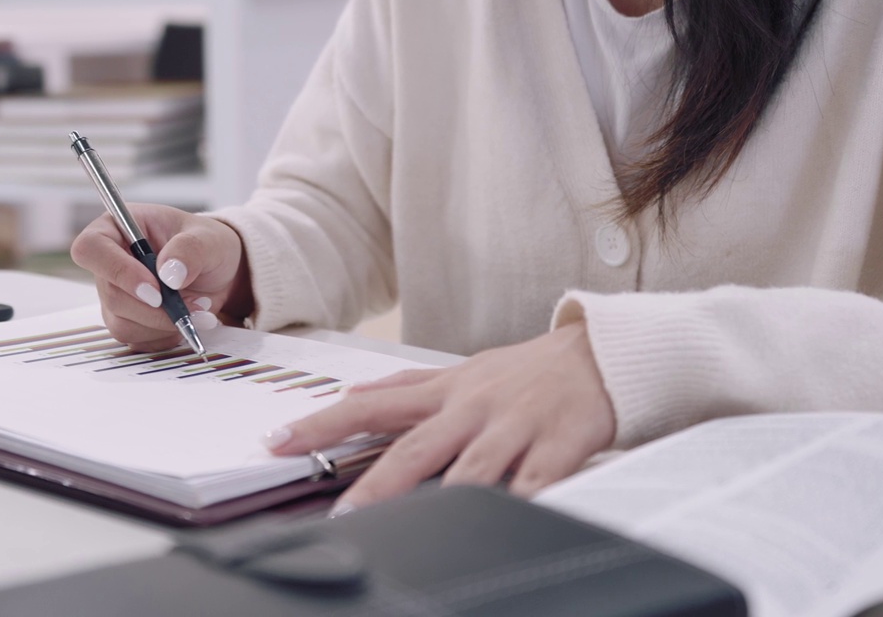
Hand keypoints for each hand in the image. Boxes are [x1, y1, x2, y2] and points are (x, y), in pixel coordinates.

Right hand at [70, 203, 252, 349]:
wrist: (217, 271)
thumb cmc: (205, 245)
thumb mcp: (208, 238)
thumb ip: (190, 249)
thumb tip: (170, 273)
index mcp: (116, 228)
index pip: (91, 248)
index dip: (118, 271)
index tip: (155, 289)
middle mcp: (109, 263)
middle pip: (112, 295)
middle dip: (156, 308)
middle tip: (194, 302)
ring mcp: (115, 294)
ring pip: (124, 324)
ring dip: (165, 323)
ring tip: (198, 307)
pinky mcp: (126, 320)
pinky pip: (138, 340)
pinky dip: (167, 335)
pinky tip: (186, 319)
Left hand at [264, 322, 615, 511]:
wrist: (603, 353)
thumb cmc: (530, 369)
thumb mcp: (463, 369)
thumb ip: (408, 383)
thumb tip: (351, 392)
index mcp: (447, 392)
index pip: (372, 405)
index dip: (323, 423)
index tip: (279, 441)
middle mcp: (473, 408)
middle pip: (414, 449)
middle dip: (374, 484)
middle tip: (342, 513)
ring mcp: (514, 428)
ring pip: (471, 469)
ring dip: (440, 500)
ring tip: (411, 529)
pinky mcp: (557, 446)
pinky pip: (536, 481)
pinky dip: (521, 503)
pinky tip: (503, 524)